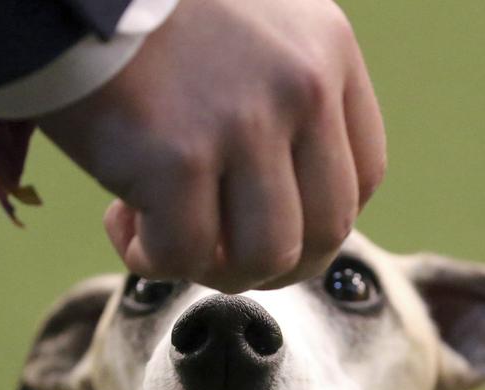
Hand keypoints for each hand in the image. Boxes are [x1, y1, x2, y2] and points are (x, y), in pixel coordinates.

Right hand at [36, 0, 385, 292]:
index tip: (266, 224)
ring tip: (163, 237)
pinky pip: (186, 256)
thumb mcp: (251, 26)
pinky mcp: (179, 159)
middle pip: (325, 230)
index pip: (363, 177)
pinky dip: (152, 258)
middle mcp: (300, 86)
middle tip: (217, 255)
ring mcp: (243, 124)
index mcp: (325, 52)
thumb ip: (285, 90)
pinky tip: (121, 222)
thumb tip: (284, 193)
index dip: (316, 223)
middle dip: (271, 266)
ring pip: (266, 257)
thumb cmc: (142, 11)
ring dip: (214, 269)